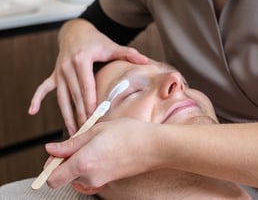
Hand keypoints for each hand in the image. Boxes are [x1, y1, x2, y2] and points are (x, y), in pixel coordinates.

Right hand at [28, 19, 147, 134]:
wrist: (75, 31)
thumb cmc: (95, 40)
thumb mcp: (111, 45)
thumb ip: (127, 53)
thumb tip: (145, 59)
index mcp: (82, 60)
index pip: (86, 86)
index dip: (89, 102)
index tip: (93, 118)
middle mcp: (67, 66)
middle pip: (74, 95)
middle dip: (79, 114)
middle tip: (85, 132)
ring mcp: (58, 71)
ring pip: (61, 97)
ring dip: (65, 115)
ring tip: (71, 133)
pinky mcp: (54, 74)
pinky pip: (43, 88)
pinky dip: (37, 99)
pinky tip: (32, 111)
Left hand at [44, 118, 159, 189]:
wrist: (154, 146)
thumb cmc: (129, 133)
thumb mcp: (97, 130)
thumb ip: (72, 142)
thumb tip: (51, 149)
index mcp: (83, 162)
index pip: (52, 178)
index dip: (50, 165)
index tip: (57, 153)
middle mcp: (89, 176)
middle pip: (65, 176)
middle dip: (67, 160)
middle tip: (81, 141)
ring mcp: (100, 181)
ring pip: (78, 175)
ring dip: (81, 161)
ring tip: (97, 143)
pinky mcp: (108, 181)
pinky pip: (91, 175)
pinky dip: (92, 164)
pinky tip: (104, 150)